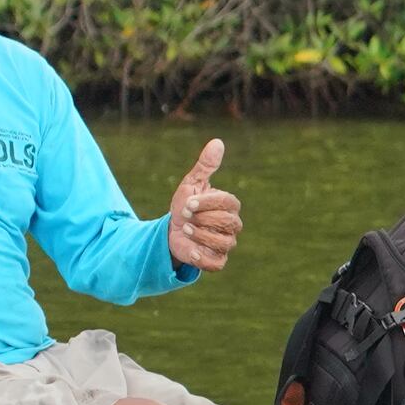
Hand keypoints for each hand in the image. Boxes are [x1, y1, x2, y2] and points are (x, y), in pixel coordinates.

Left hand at [163, 136, 240, 270]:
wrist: (171, 231)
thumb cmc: (185, 206)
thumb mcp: (191, 183)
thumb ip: (206, 165)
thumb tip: (218, 142)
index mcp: (230, 206)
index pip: (227, 203)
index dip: (206, 203)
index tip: (187, 203)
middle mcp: (233, 226)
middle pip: (227, 223)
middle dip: (202, 219)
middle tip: (186, 216)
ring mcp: (227, 244)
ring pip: (222, 243)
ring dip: (199, 236)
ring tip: (186, 229)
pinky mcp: (217, 261)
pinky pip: (216, 262)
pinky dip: (202, 257)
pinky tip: (190, 249)